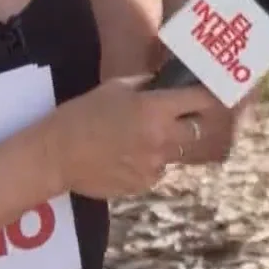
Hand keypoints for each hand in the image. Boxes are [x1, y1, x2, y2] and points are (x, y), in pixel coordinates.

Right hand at [39, 77, 219, 199]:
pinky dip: (150, 163)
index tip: (211, 93)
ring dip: (167, 144)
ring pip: (176, 152)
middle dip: (191, 122)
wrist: (57, 154)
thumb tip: (169, 83)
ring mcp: (155, 165)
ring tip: (138, 138)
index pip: (200, 100)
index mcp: (155, 109)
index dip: (208, 95)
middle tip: (177, 117)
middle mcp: (161, 139)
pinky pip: (158, 170)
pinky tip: (125, 156)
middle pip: (197, 130)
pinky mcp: (145, 185)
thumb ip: (147, 85)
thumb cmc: (83, 114)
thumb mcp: (116, 88)